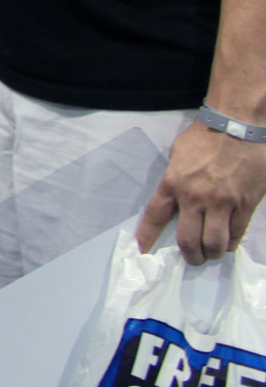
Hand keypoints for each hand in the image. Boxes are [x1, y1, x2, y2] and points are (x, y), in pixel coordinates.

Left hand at [136, 122, 265, 263]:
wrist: (237, 127)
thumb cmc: (205, 136)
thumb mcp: (178, 154)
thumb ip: (175, 177)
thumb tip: (174, 195)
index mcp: (173, 183)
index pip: (155, 216)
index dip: (147, 237)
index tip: (142, 252)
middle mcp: (194, 197)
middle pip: (187, 240)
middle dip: (190, 255)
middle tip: (193, 259)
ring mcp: (221, 203)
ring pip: (214, 243)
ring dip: (212, 253)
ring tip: (211, 253)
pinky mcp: (244, 205)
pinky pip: (236, 234)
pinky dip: (231, 242)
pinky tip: (229, 242)